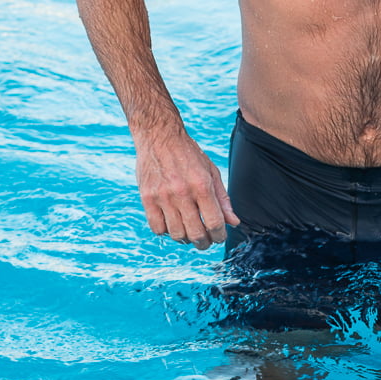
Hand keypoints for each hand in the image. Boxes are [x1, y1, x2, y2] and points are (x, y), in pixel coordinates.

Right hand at [134, 126, 239, 248]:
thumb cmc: (188, 154)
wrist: (159, 136)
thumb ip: (222, 199)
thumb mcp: (211, 172)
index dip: (219, 235)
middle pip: (196, 233)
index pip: (214, 222)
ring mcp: (162, 196)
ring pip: (176, 234)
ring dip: (185, 239)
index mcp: (202, 185)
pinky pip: (157, 228)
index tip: (219, 236)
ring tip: (189, 233)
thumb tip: (234, 222)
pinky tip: (172, 224)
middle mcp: (182, 192)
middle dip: (204, 243)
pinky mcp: (147, 198)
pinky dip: (166, 231)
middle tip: (205, 241)